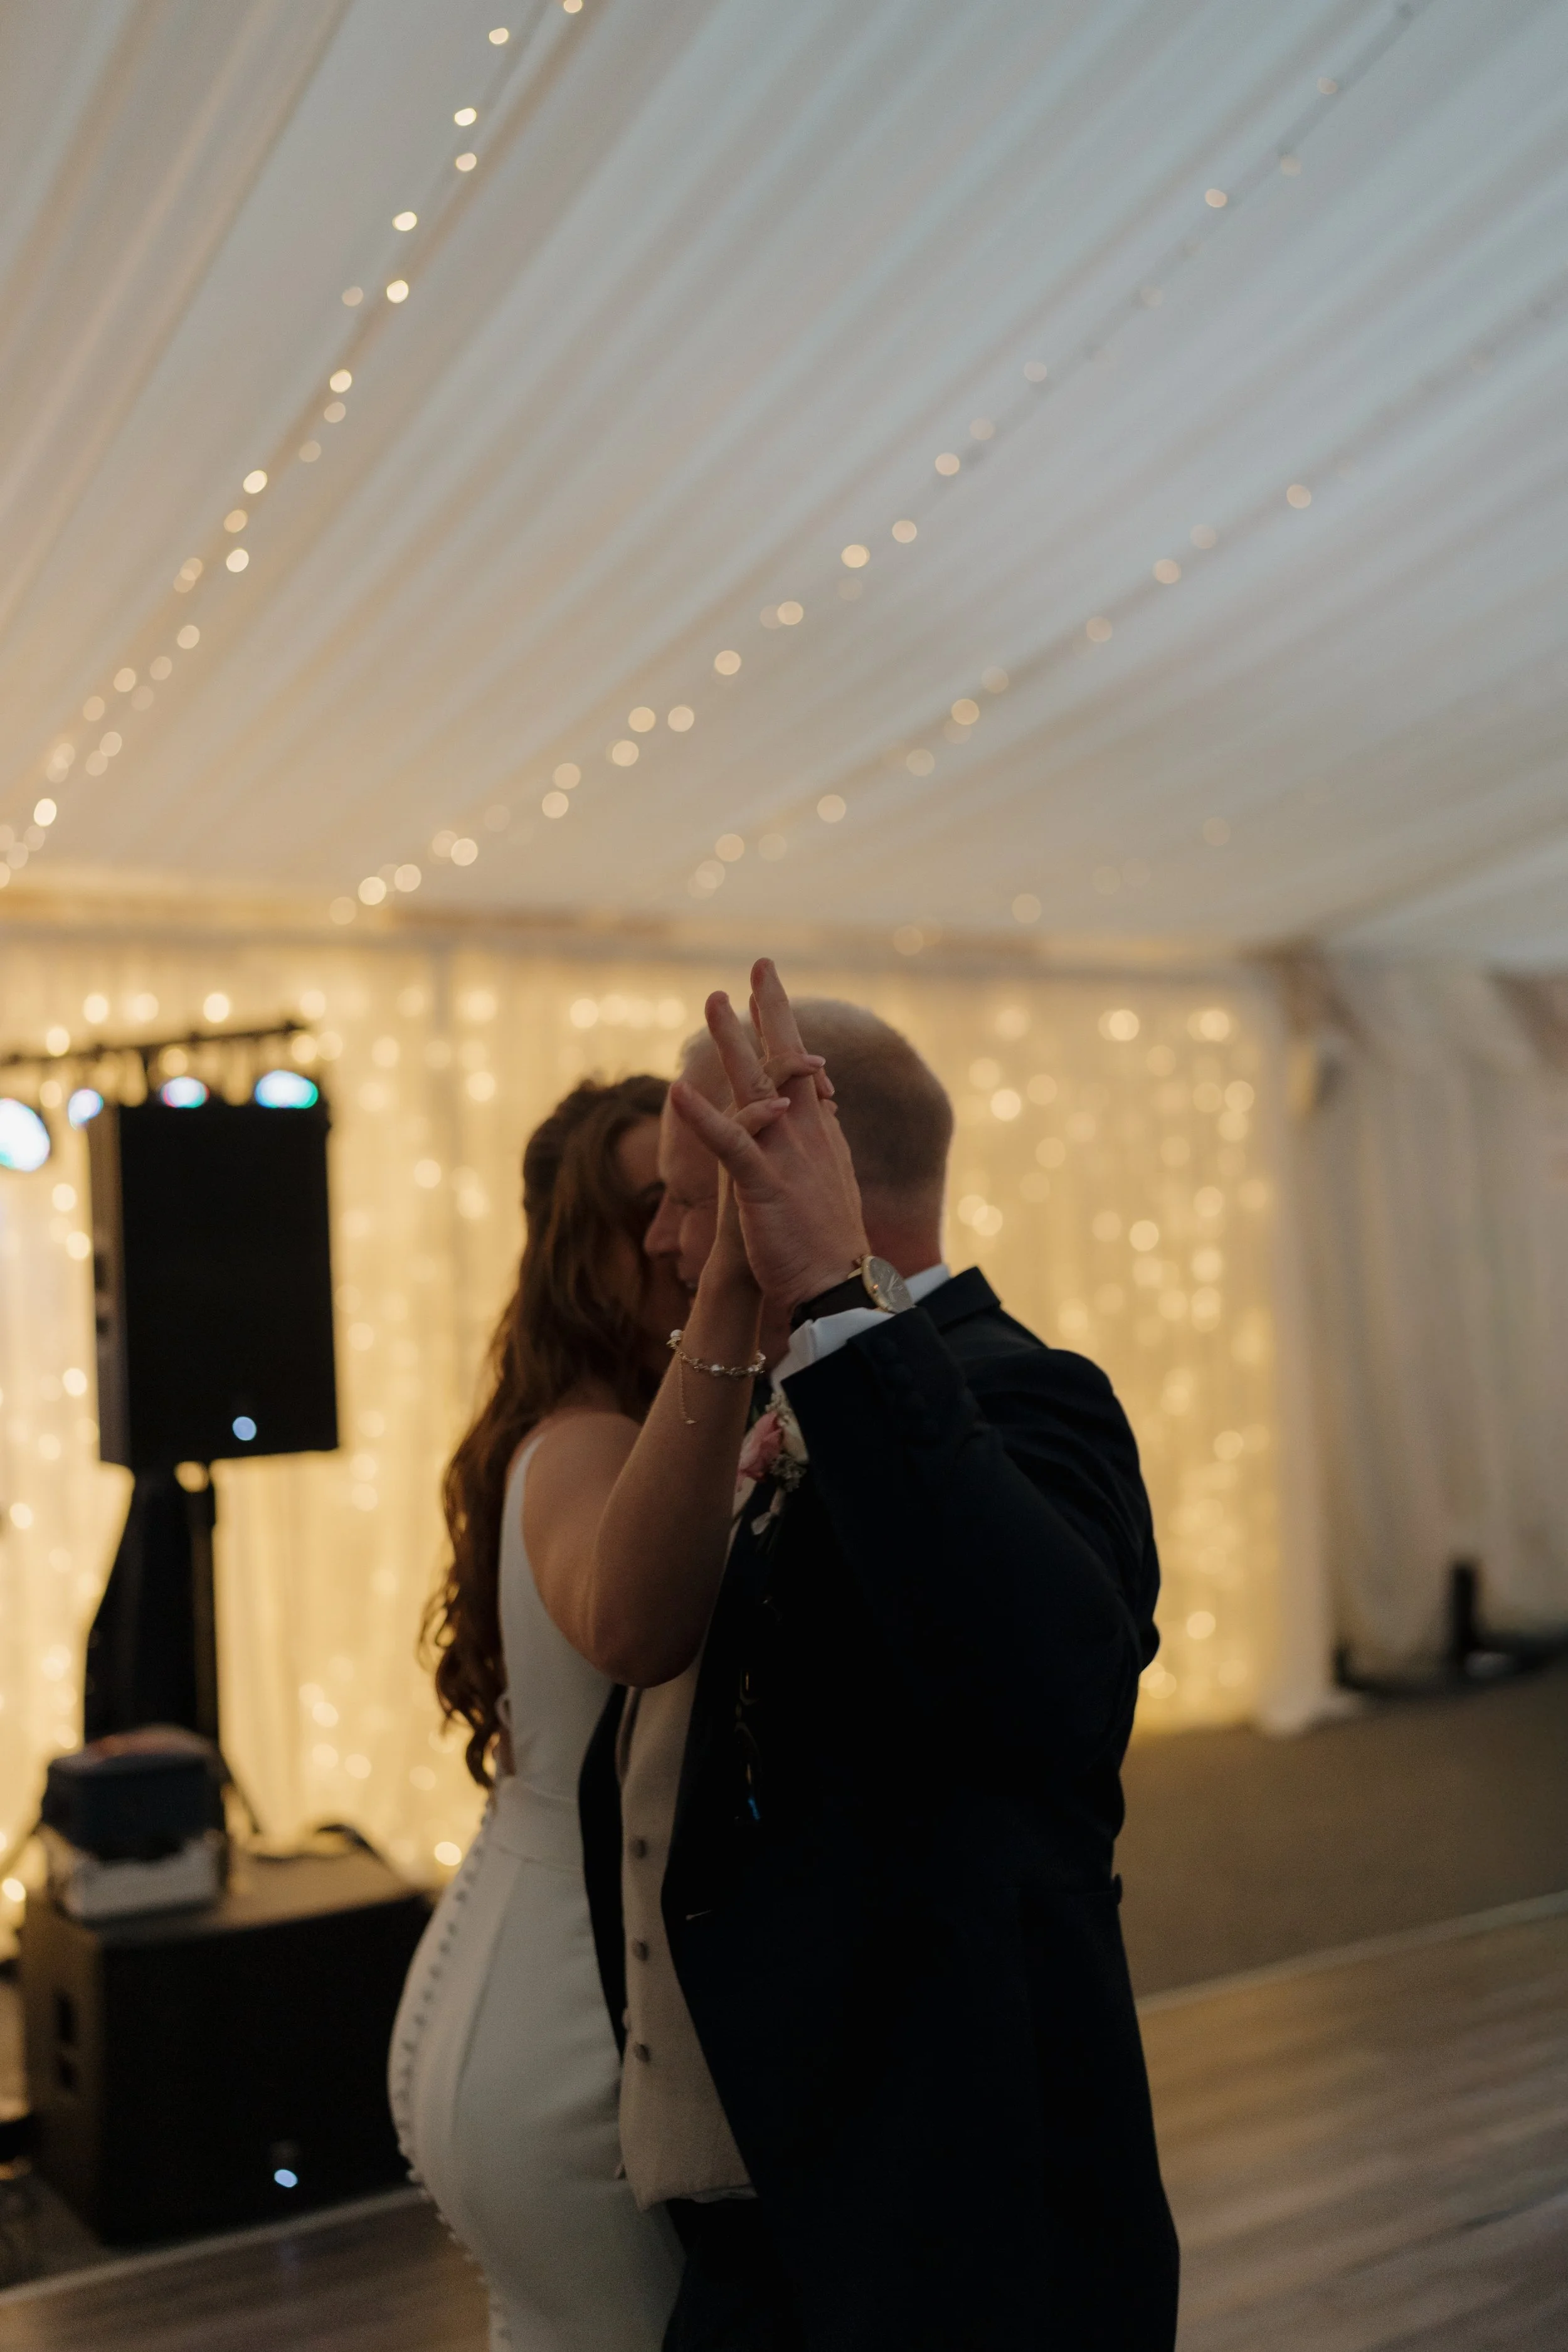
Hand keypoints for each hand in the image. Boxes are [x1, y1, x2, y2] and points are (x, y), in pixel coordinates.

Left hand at [671, 959, 867, 1312]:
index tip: (770, 987)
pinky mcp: (763, 1184)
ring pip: (757, 1086)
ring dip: (733, 1041)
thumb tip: (820, 1108)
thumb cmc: (825, 1240)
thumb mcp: (826, 1179)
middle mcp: (808, 1133)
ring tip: (713, 1002)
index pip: (802, 1066)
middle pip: (786, 1059)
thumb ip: (817, 1140)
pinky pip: (731, 1143)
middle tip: (758, 965)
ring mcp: (787, 1155)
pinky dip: (703, 1116)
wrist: (833, 1283)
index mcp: (819, 1132)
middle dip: (771, 1009)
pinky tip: (676, 1090)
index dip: (786, 1024)